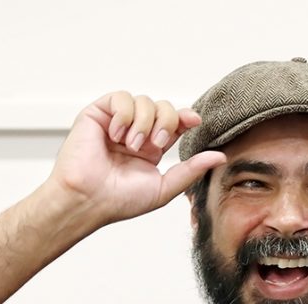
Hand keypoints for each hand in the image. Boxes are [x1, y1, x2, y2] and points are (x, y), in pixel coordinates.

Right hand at [45, 92, 226, 225]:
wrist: (88, 200)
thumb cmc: (119, 201)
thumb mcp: (164, 188)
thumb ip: (191, 170)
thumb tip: (219, 156)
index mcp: (151, 148)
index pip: (174, 123)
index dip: (185, 117)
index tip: (194, 120)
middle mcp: (135, 133)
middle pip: (163, 107)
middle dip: (166, 123)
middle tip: (156, 144)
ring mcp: (117, 122)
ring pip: (144, 100)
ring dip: (143, 122)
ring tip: (132, 145)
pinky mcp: (97, 114)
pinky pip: (121, 98)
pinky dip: (124, 115)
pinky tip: (117, 135)